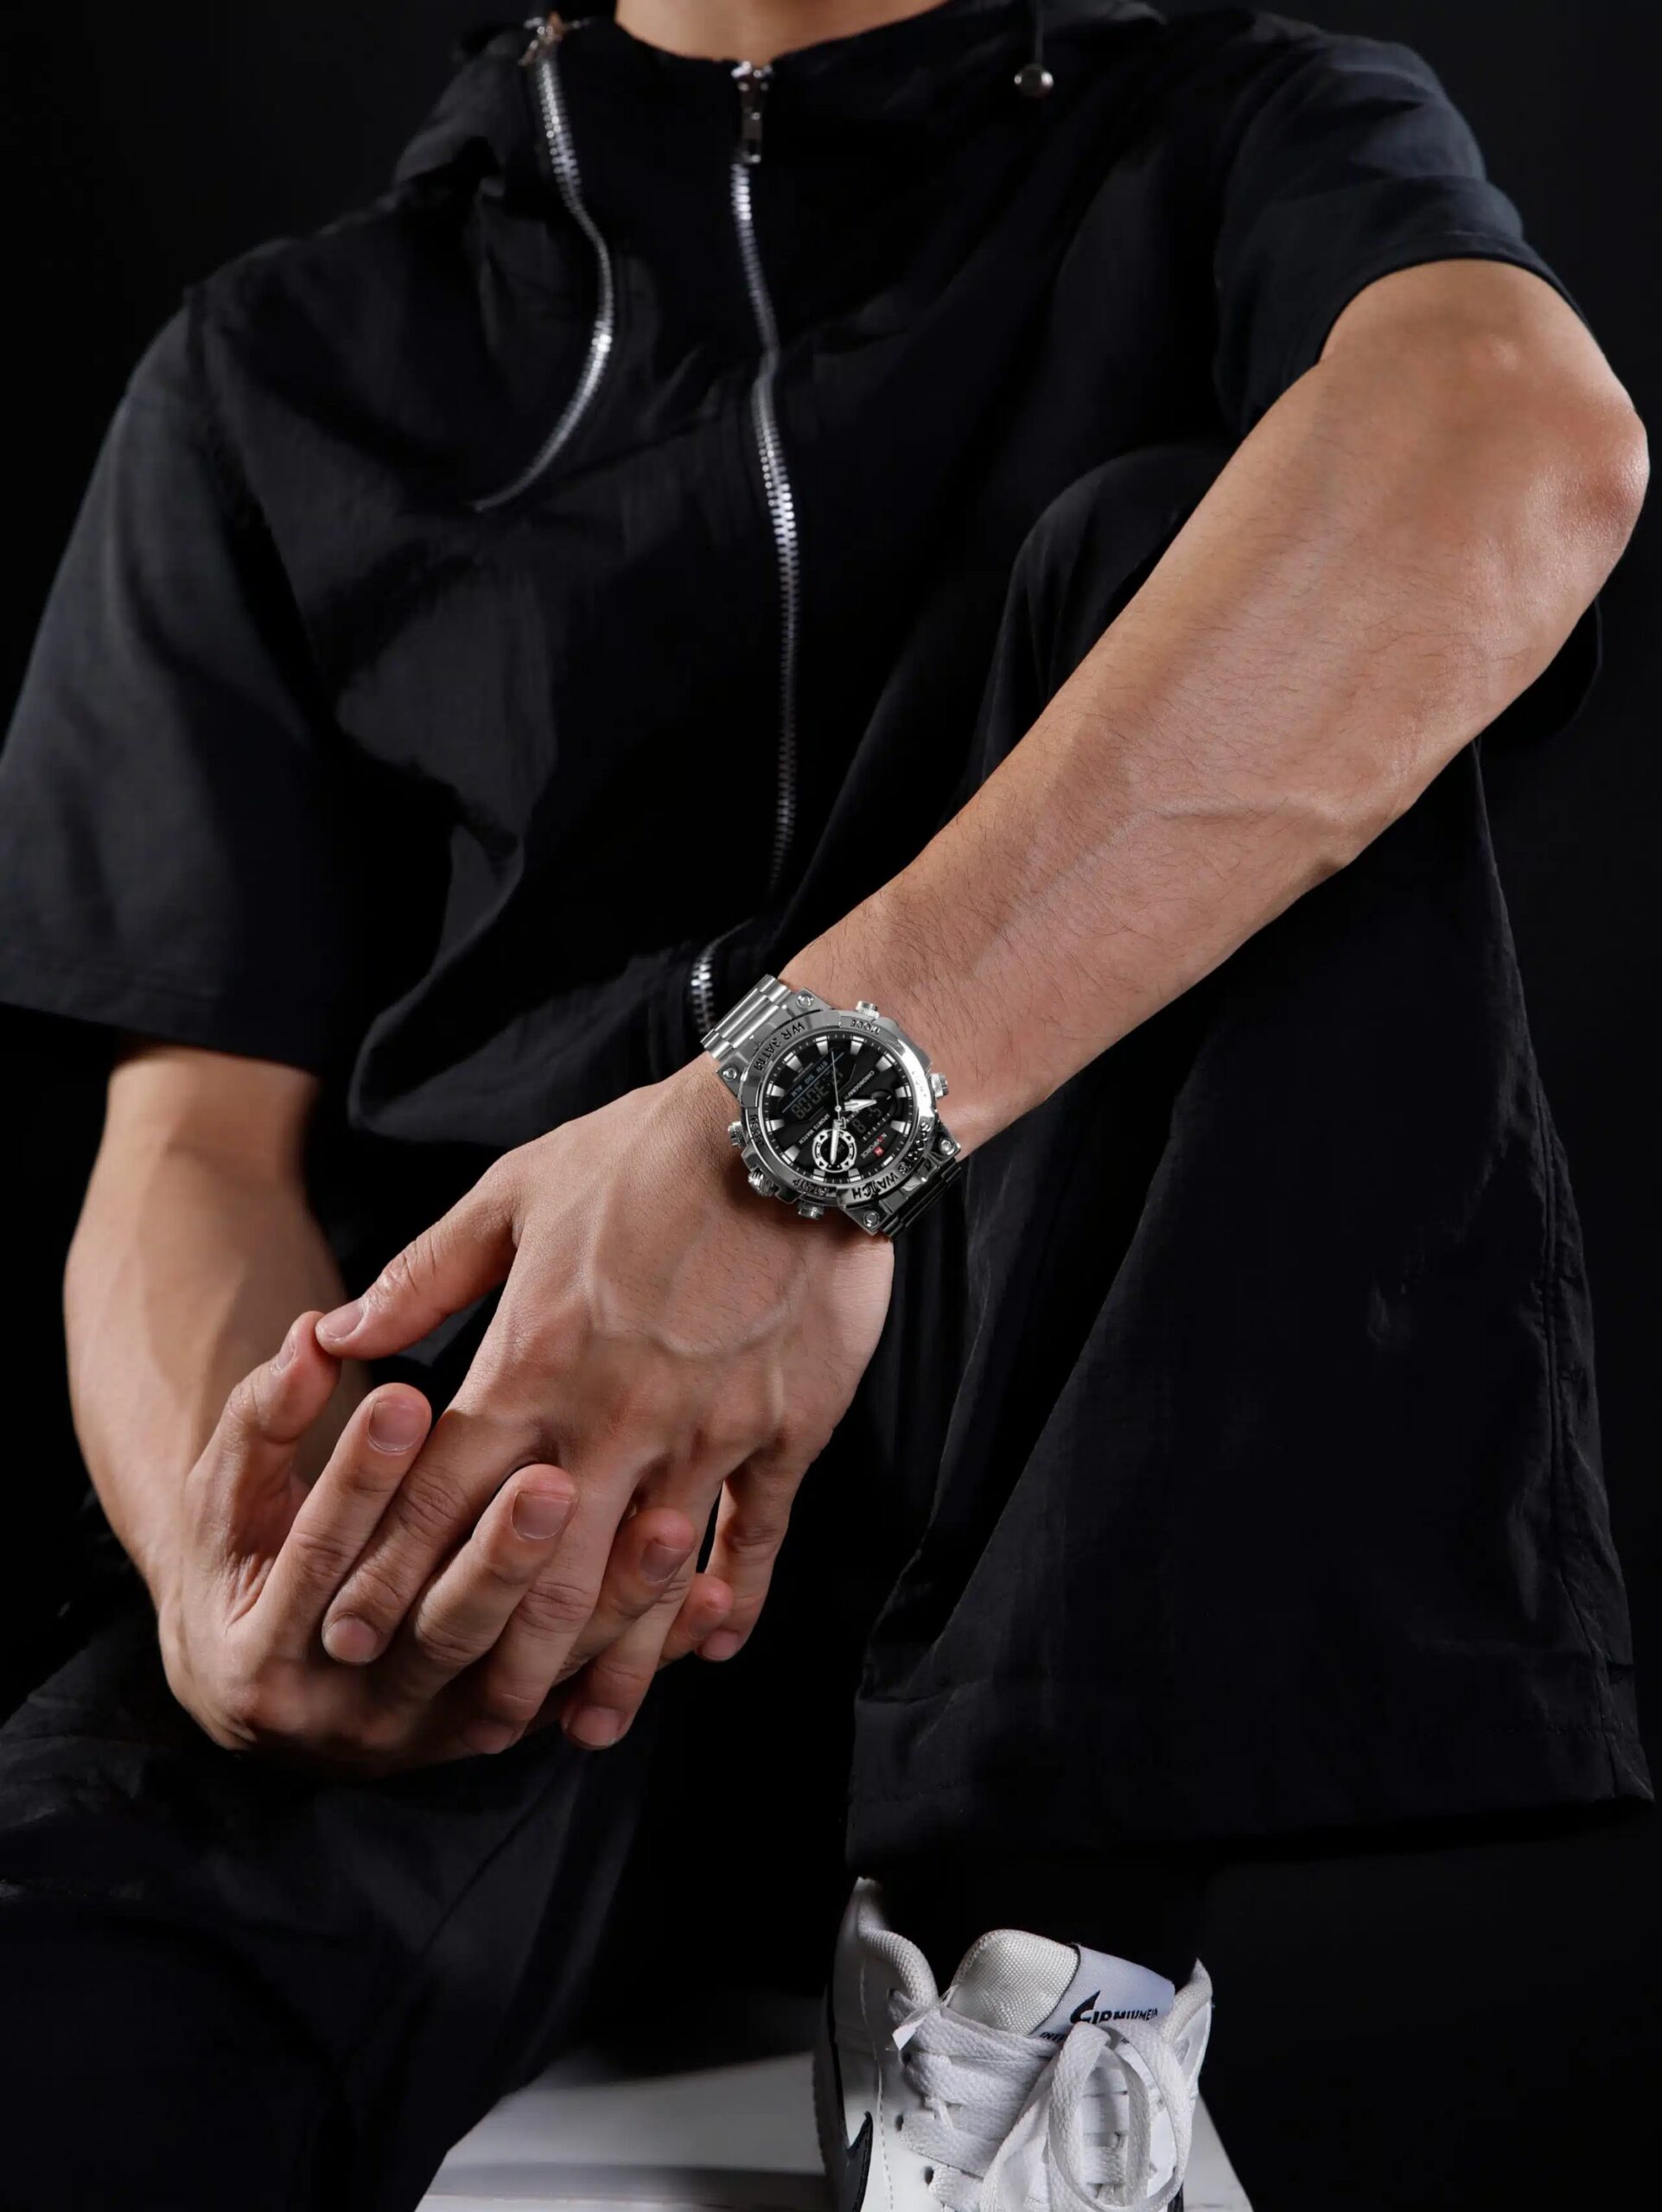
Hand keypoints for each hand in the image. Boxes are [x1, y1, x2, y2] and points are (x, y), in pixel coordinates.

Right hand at [159, 1312, 727, 1767]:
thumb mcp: (228, 1491)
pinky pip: (581, 1695)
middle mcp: (345, 1711)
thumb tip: (314, 1333)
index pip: (318, 1555)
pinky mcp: (493, 1731)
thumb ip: (266, 1415)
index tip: (407, 1398)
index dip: (359, 1478)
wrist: (260, 1678)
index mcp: (258, 1647)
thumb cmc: (240, 1553)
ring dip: (604, 1605)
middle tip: (553, 1483)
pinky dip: (646, 1649)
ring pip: (527, 1674)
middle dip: (500, 1555)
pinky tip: (713, 1598)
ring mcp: (427, 1733)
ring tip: (669, 1528)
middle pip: (439, 1629)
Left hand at [312, 1061, 894, 1750]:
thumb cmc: (645, 1151)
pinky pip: (757, 1533)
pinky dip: (734, 1599)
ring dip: (613, 1663)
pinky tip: (712, 1654)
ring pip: (648, 1577)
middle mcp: (615, 1414)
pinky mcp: (786, 1430)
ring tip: (582, 1731)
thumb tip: (337, 1330)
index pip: (444, 1491)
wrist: (793, 1126)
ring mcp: (707, 1430)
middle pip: (541, 1564)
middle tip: (460, 1723)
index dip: (389, 1571)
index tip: (349, 1636)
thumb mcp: (517, 1192)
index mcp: (535, 1357)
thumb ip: (426, 1274)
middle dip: (494, 1653)